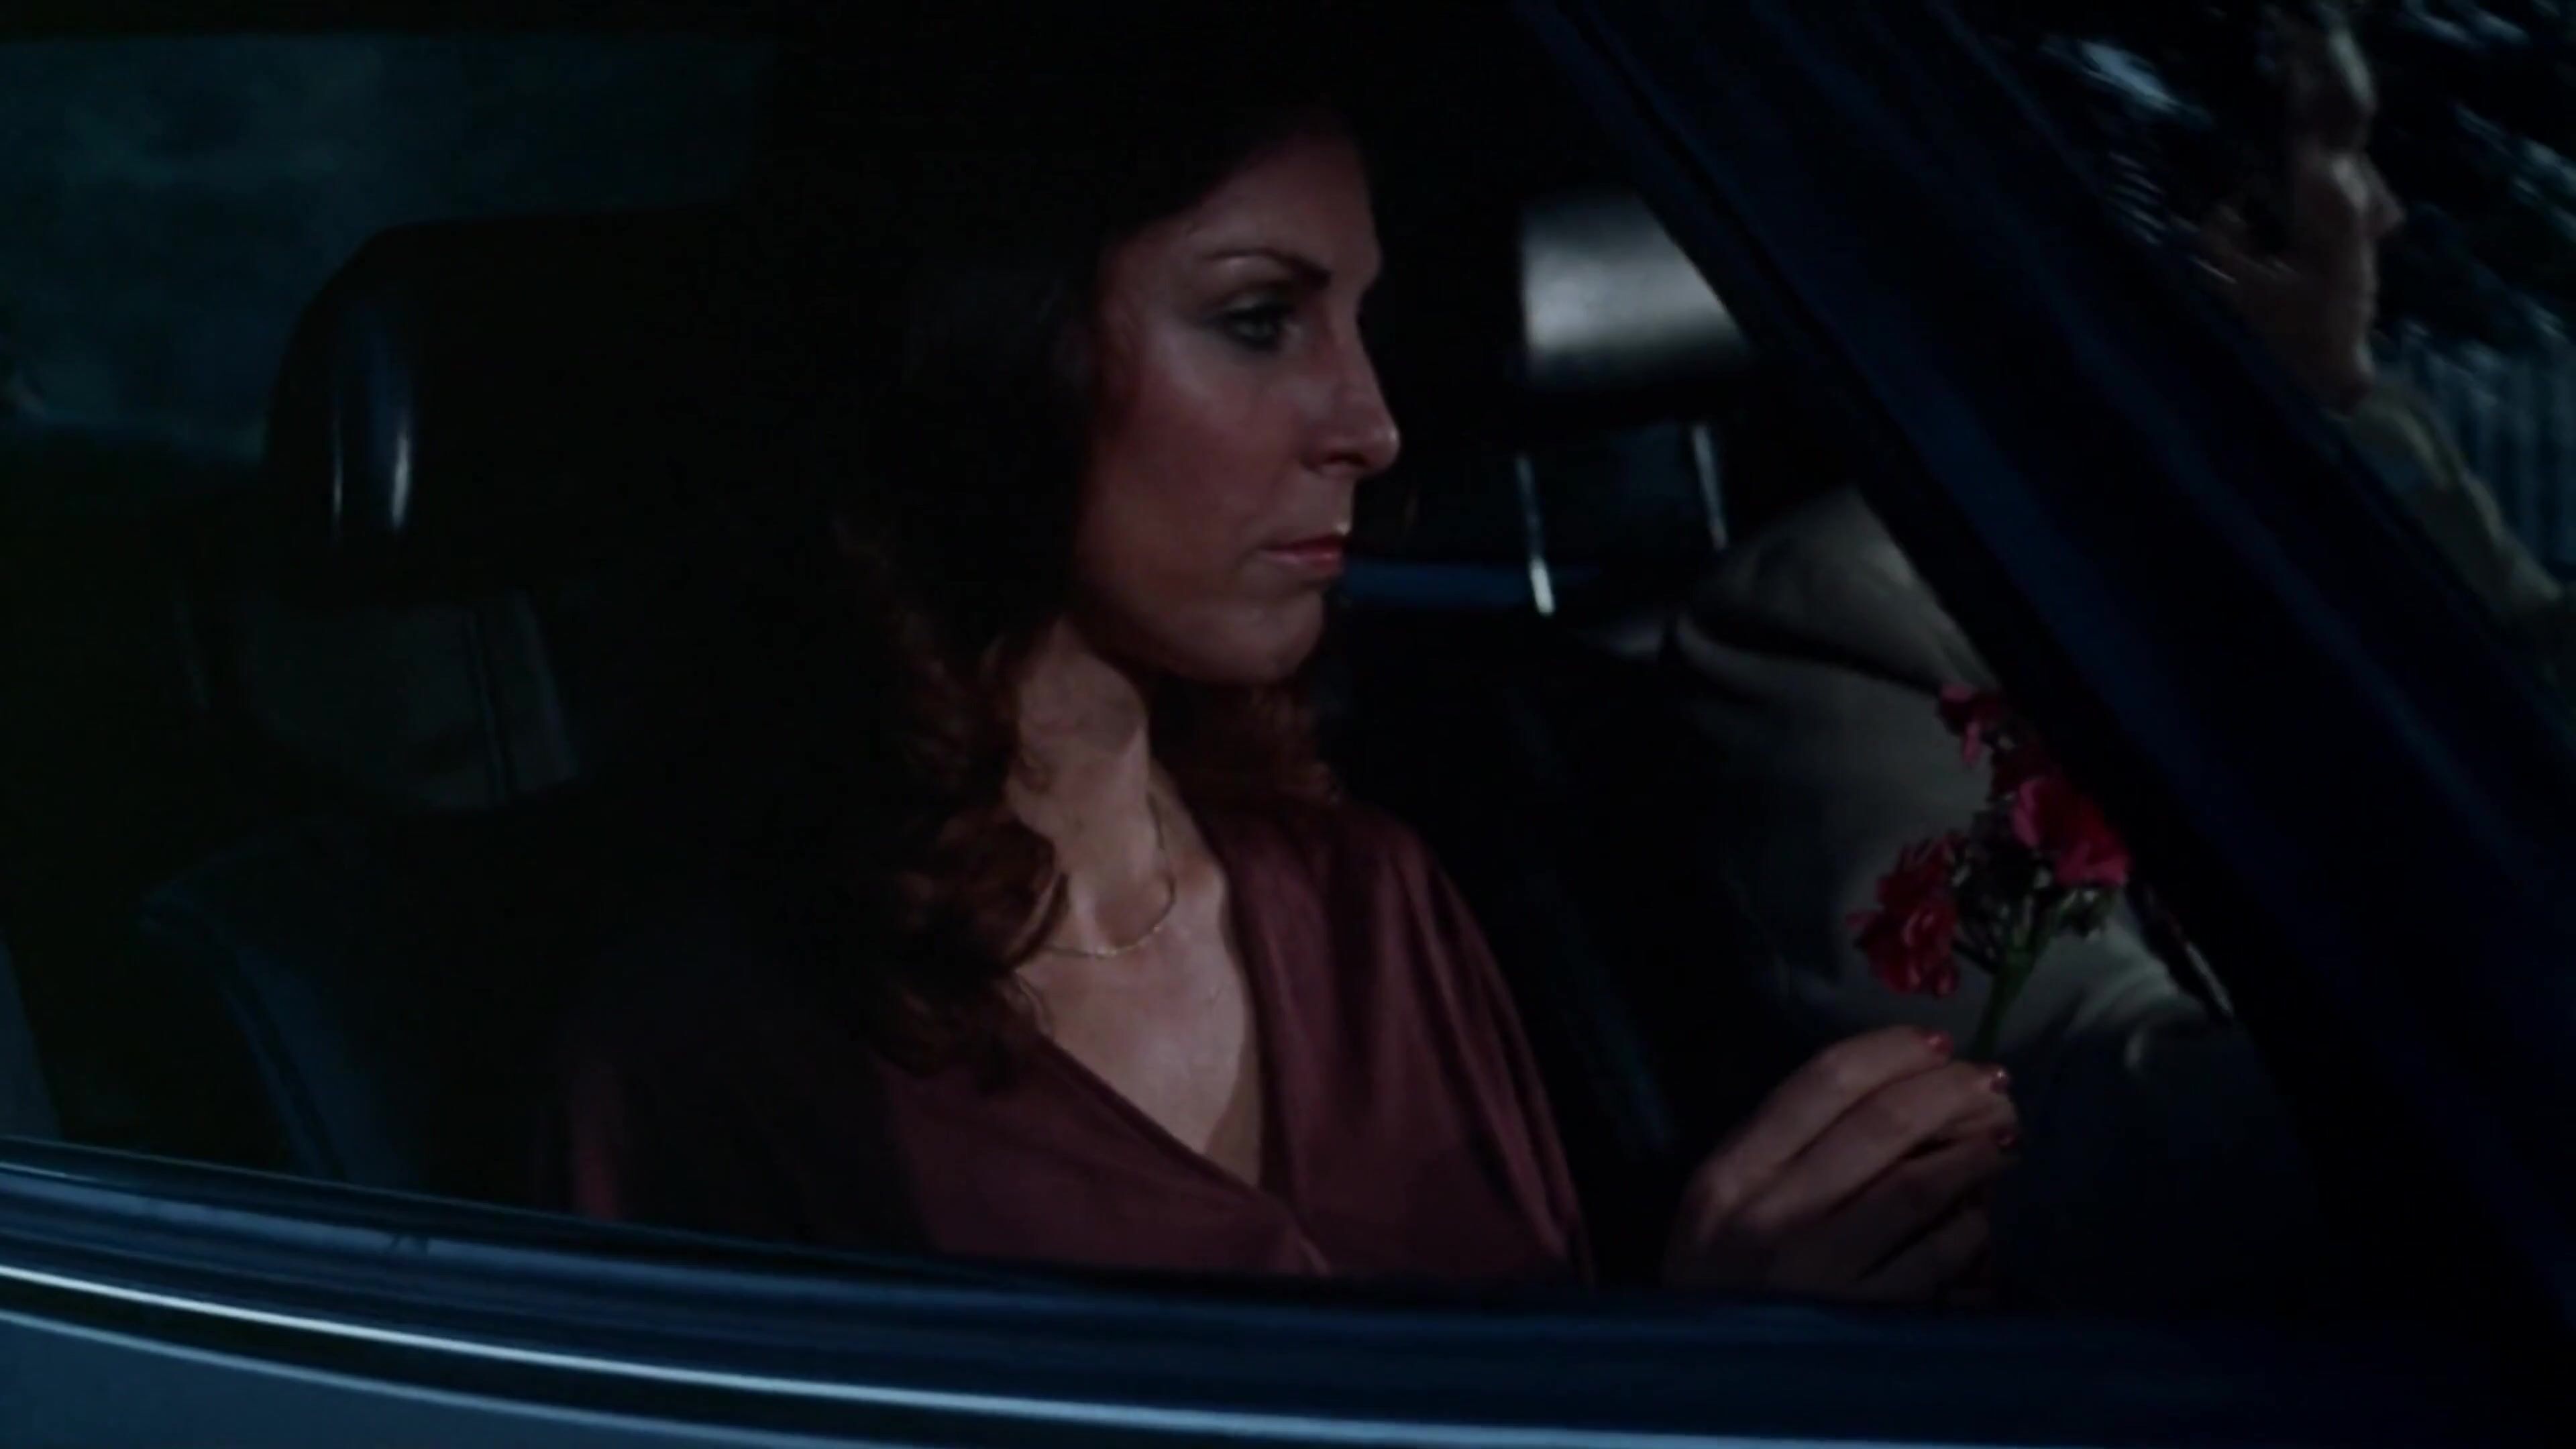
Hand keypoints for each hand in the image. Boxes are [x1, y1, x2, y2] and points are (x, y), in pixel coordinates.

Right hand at [1665, 1026, 2017, 1301]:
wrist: (1708, 1384)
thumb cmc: (1722, 1276)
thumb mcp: (1722, 1203)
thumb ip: (1783, 1148)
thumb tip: (1889, 1091)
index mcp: (1731, 1175)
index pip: (1821, 1084)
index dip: (1891, 1051)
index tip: (1937, 1042)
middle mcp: (1771, 1217)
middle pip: (1877, 1125)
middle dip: (1947, 1091)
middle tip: (1990, 1079)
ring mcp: (1818, 1274)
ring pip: (1913, 1188)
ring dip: (1971, 1151)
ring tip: (2004, 1133)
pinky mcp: (1859, 1324)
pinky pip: (1930, 1263)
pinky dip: (1966, 1230)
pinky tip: (1982, 1215)